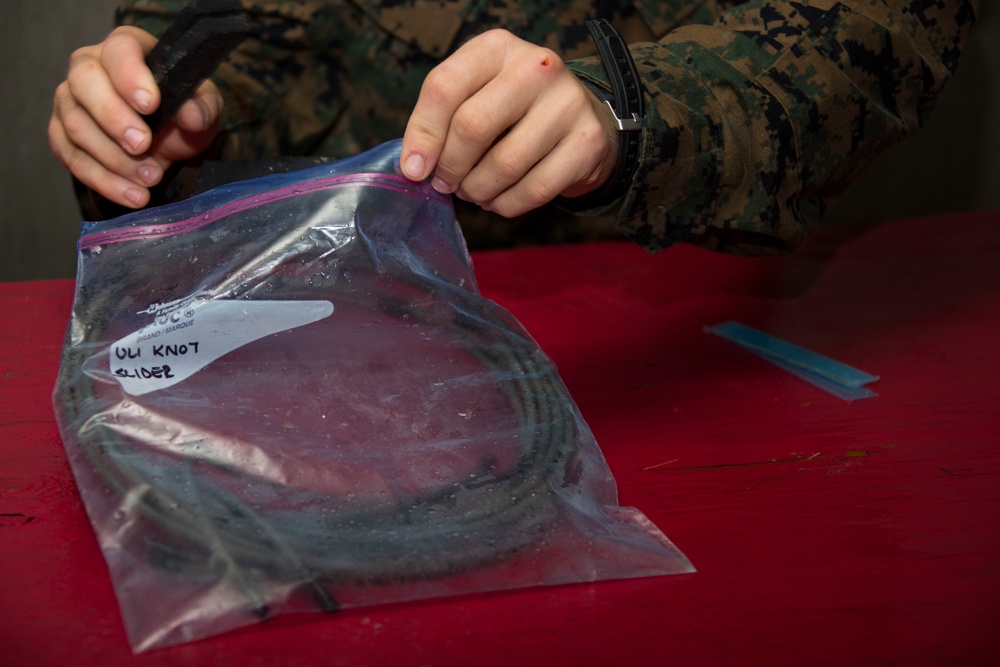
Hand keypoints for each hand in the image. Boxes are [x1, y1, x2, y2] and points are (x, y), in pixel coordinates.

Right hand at [49, 26, 222, 208]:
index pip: (119, 51)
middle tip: (142, 146)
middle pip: (83, 84)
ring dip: (114, 159)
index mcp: (125, 48)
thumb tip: (192, 116)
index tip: (150, 104)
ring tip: (150, 178)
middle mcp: (87, 67)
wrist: (169, 136)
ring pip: (75, 126)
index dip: (130, 76)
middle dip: (113, 118)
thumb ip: (202, 107)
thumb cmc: (182, 109)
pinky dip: (104, 181)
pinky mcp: (62, 136)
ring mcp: (69, 102)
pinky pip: (72, 159)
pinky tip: (133, 195)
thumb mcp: (203, 105)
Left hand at [400, 29, 617, 217]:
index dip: (423, 135)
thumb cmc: (515, 109)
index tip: (414, 169)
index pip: (445, 87)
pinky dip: (506, 204)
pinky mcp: (587, 142)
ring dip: (478, 190)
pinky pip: (534, 190)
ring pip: (504, 164)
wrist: (583, 118)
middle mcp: (536, 67)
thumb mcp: (479, 93)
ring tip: (473, 192)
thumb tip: (415, 167)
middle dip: (450, 167)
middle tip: (446, 183)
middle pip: (473, 125)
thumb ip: (443, 119)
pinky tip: (498, 200)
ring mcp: (567, 103)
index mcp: (498, 47)